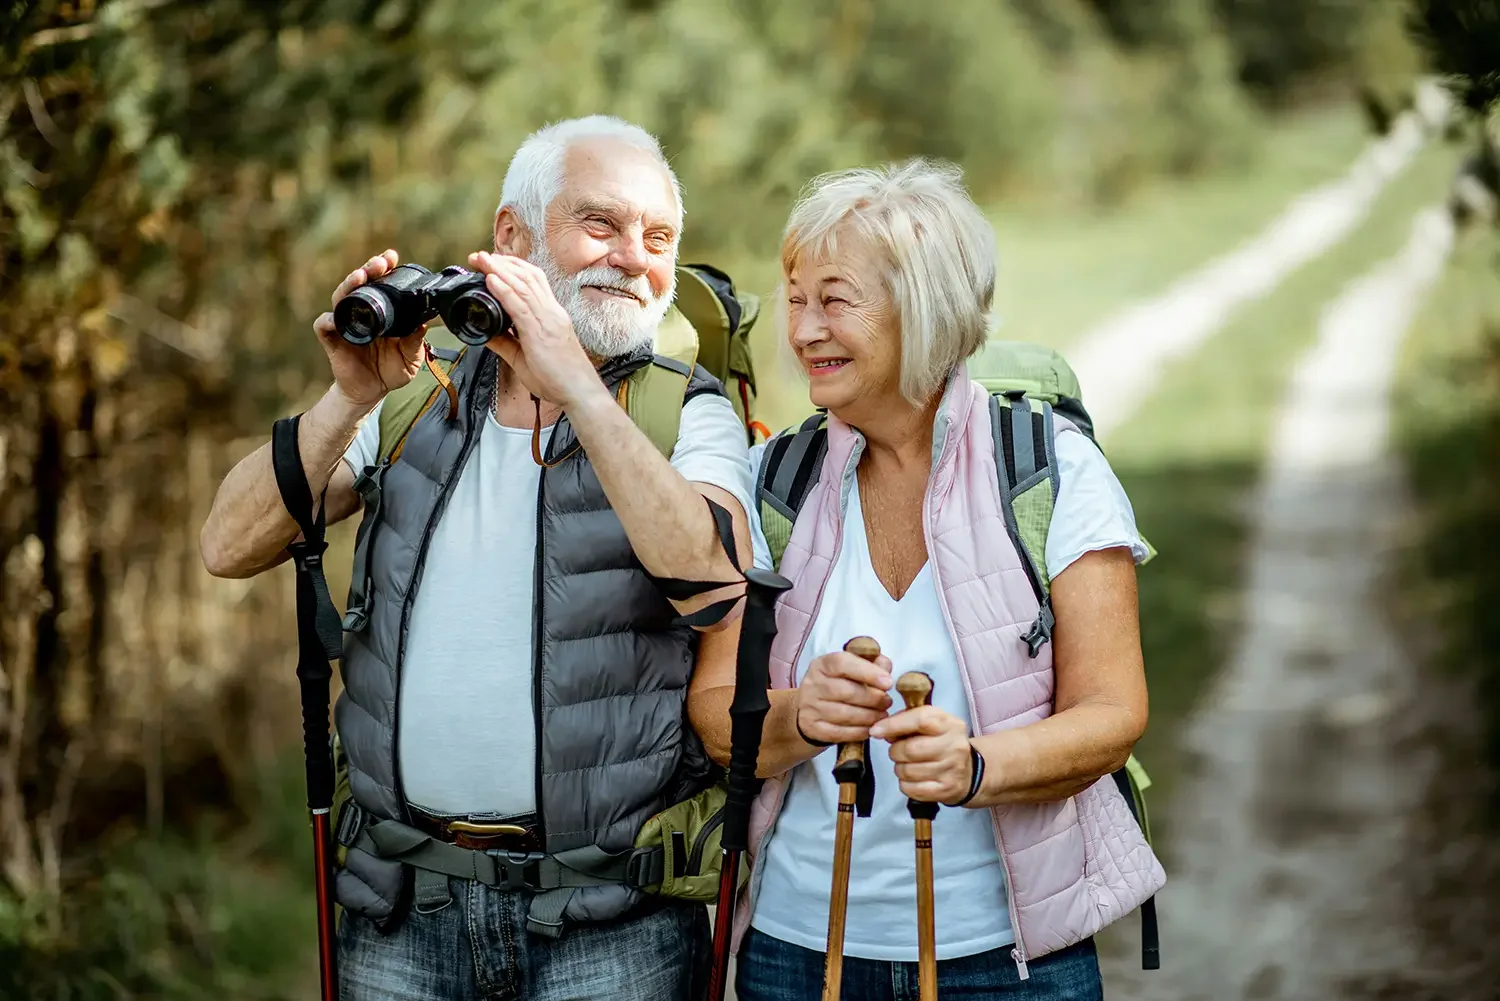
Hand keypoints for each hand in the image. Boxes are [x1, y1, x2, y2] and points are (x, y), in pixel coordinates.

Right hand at [313, 249, 428, 408]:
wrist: (372, 392)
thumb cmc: (391, 370)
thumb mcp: (411, 357)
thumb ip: (415, 341)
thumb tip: (423, 324)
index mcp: (381, 311)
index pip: (379, 283)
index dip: (384, 269)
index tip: (392, 258)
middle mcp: (361, 313)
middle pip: (359, 284)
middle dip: (368, 269)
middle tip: (380, 263)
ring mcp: (345, 325)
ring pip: (341, 298)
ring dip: (349, 285)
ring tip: (360, 277)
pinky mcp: (333, 341)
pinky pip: (324, 326)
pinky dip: (328, 320)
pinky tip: (337, 317)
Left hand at [467, 251, 607, 408]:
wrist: (580, 393)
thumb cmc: (560, 379)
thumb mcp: (525, 358)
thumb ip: (505, 343)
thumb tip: (485, 333)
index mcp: (552, 315)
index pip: (534, 281)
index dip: (513, 267)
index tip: (493, 262)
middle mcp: (552, 313)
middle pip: (527, 276)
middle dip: (502, 263)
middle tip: (480, 255)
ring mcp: (548, 320)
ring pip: (523, 285)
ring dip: (499, 270)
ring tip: (481, 260)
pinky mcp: (541, 333)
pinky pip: (520, 306)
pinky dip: (504, 290)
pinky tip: (491, 280)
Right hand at [795, 650, 893, 745]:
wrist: (812, 710)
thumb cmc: (838, 686)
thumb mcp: (851, 670)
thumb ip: (871, 664)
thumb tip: (885, 666)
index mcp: (822, 665)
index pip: (842, 663)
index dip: (867, 672)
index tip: (888, 682)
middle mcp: (813, 684)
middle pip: (845, 691)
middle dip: (873, 698)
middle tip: (887, 702)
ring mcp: (810, 707)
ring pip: (844, 714)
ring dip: (869, 716)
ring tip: (882, 715)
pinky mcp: (813, 728)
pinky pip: (840, 732)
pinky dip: (859, 732)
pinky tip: (870, 728)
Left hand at [870, 706, 974, 804]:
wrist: (968, 772)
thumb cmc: (942, 743)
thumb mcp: (932, 723)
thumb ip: (907, 720)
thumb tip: (880, 729)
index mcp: (949, 724)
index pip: (920, 720)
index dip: (893, 725)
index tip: (876, 730)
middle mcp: (954, 746)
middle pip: (910, 749)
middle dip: (895, 751)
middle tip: (897, 751)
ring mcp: (951, 770)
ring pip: (907, 771)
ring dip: (899, 768)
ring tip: (908, 764)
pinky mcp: (945, 790)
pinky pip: (910, 788)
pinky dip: (905, 784)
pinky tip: (913, 778)